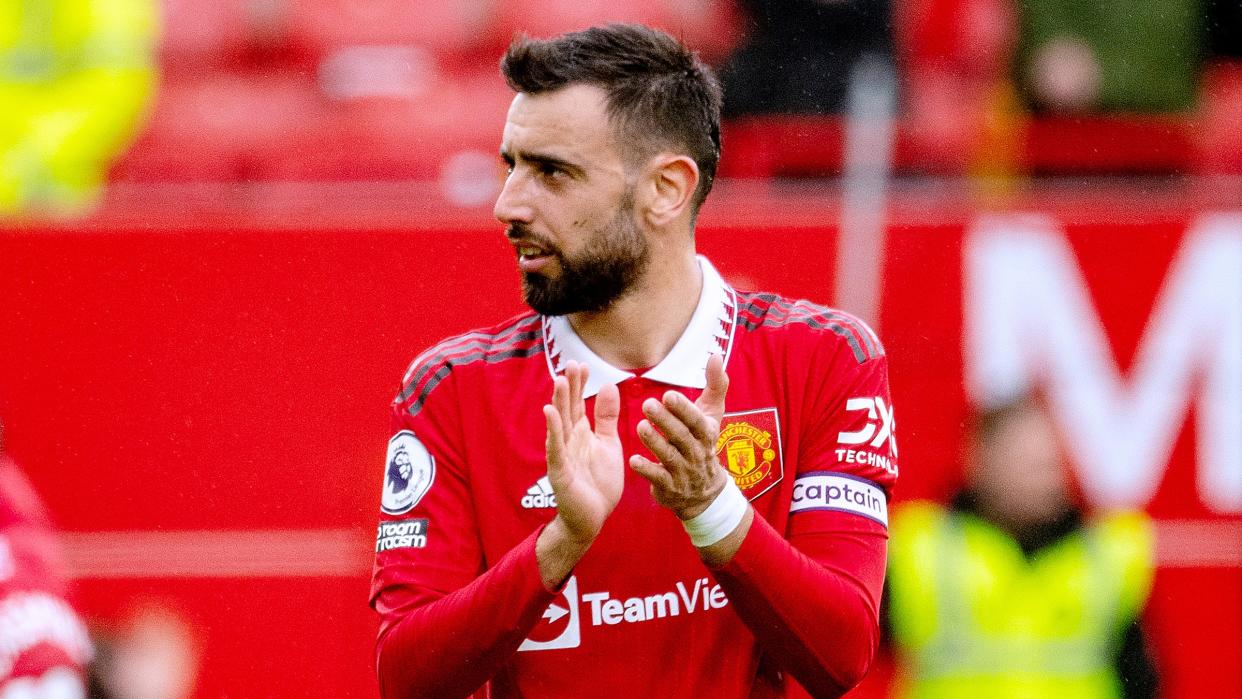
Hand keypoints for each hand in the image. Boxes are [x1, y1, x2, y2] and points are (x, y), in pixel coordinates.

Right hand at [542, 360, 623, 545]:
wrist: (593, 518)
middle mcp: (569, 441)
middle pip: (567, 409)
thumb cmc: (599, 482)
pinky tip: (550, 413)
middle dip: (568, 387)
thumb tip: (608, 385)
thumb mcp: (608, 444)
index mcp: (581, 433)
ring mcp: (562, 455)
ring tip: (559, 381)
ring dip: (558, 403)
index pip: (578, 403)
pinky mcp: (560, 472)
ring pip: (559, 425)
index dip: (578, 384)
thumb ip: (607, 417)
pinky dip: (553, 431)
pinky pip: (556, 449)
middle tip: (570, 363)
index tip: (581, 364)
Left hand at [629, 354, 730, 519]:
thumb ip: (715, 384)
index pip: (696, 421)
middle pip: (682, 437)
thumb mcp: (712, 414)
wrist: (704, 491)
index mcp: (707, 434)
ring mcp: (684, 472)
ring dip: (655, 442)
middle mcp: (697, 453)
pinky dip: (646, 469)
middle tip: (648, 405)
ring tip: (640, 426)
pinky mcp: (670, 487)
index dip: (684, 409)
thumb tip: (716, 354)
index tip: (668, 394)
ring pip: (669, 456)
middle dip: (665, 421)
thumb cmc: (703, 442)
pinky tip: (633, 460)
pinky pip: (658, 478)